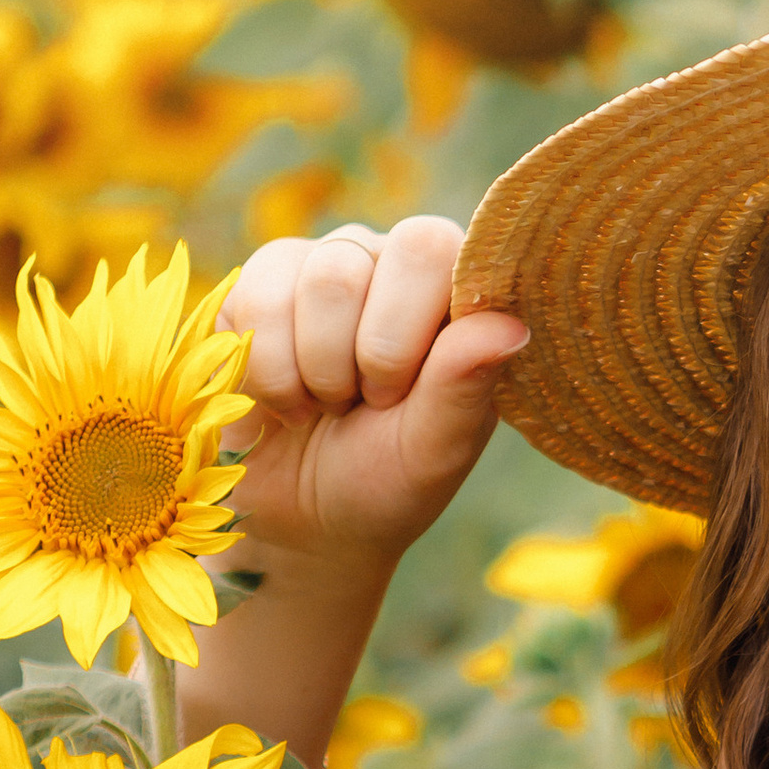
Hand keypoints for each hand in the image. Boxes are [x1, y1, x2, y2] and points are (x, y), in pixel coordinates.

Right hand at [217, 216, 526, 586]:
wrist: (303, 521)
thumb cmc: (384, 481)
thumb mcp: (431, 451)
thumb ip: (465, 387)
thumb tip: (510, 325)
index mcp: (449, 293)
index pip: (432, 247)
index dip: (406, 331)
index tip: (401, 395)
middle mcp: (389, 262)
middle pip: (362, 259)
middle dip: (362, 356)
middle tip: (368, 403)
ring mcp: (323, 264)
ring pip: (315, 280)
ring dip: (317, 371)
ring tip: (328, 405)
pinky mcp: (261, 284)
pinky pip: (258, 300)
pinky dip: (270, 373)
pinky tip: (285, 400)